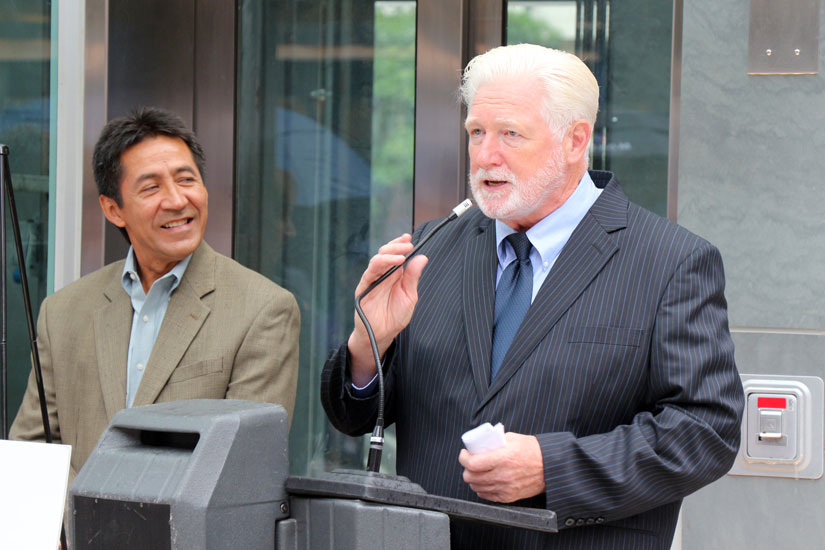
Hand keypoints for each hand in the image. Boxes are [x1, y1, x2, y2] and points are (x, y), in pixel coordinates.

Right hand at [348, 234, 427, 384]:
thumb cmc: (395, 317)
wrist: (382, 335)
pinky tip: (395, 262)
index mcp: (394, 275)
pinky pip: (370, 271)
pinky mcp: (364, 286)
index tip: (409, 238)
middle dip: (397, 246)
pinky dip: (382, 263)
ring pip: (378, 259)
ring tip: (403, 254)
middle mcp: (382, 274)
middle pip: (386, 252)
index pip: (396, 254)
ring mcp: (372, 279)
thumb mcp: (409, 296)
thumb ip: (413, 277)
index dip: (401, 244)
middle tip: (408, 244)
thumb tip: (422, 257)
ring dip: (390, 253)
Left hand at [459, 432, 544, 502]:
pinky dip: (482, 489)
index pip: (472, 463)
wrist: (550, 467)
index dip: (463, 458)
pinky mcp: (509, 497)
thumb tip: (482, 443)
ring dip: (473, 480)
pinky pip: (487, 496)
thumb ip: (496, 441)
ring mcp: (505, 488)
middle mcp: (502, 475)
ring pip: (477, 488)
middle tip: (470, 463)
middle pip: (471, 477)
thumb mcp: (513, 439)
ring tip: (476, 472)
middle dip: (466, 469)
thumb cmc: (533, 451)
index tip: (464, 454)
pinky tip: (484, 482)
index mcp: (502, 458)